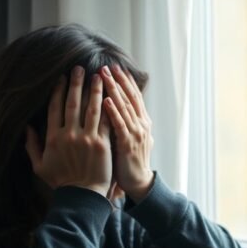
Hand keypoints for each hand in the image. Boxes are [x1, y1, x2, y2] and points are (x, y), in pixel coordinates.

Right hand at [26, 67, 112, 196]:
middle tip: (79, 68)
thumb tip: (27, 127)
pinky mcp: (102, 143)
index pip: (54, 108)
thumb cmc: (62, 181)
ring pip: (91, 108)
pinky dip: (108, 106)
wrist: (82, 195)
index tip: (61, 78)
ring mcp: (86, 138)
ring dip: (94, 89)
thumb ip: (32, 146)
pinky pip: (105, 121)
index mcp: (52, 137)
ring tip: (98, 75)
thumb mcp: (39, 166)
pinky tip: (111, 94)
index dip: (58, 91)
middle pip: (72, 103)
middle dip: (75, 83)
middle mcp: (68, 135)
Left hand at [101, 65, 153, 201]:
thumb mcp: (131, 137)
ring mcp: (136, 133)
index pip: (134, 97)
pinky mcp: (128, 144)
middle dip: (119, 81)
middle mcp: (141, 124)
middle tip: (108, 66)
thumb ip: (125, 122)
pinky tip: (105, 100)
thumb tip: (116, 107)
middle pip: (130, 97)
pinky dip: (112, 111)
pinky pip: (119, 124)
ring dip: (114, 90)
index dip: (125, 82)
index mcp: (142, 122)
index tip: (116, 68)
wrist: (138, 182)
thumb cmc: (130, 160)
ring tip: (104, 76)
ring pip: (124, 107)